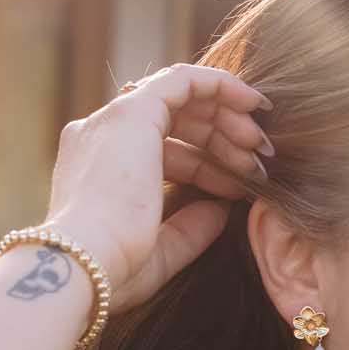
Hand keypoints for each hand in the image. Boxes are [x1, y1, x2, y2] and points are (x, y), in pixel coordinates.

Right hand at [42, 64, 272, 316]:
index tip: (243, 182)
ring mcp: (113, 121)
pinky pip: (183, 80)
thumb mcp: (161, 252)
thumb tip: (221, 209)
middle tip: (261, 160)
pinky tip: (253, 103)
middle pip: (175, 122)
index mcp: (98, 167)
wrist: (86, 265)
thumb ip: (191, 228)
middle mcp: (100, 136)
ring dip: (228, 116)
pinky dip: (221, 85)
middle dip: (223, 137)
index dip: (208, 164)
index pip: (163, 152)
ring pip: (182, 98)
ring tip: (262, 146)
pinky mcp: (132, 112)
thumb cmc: (114, 269)